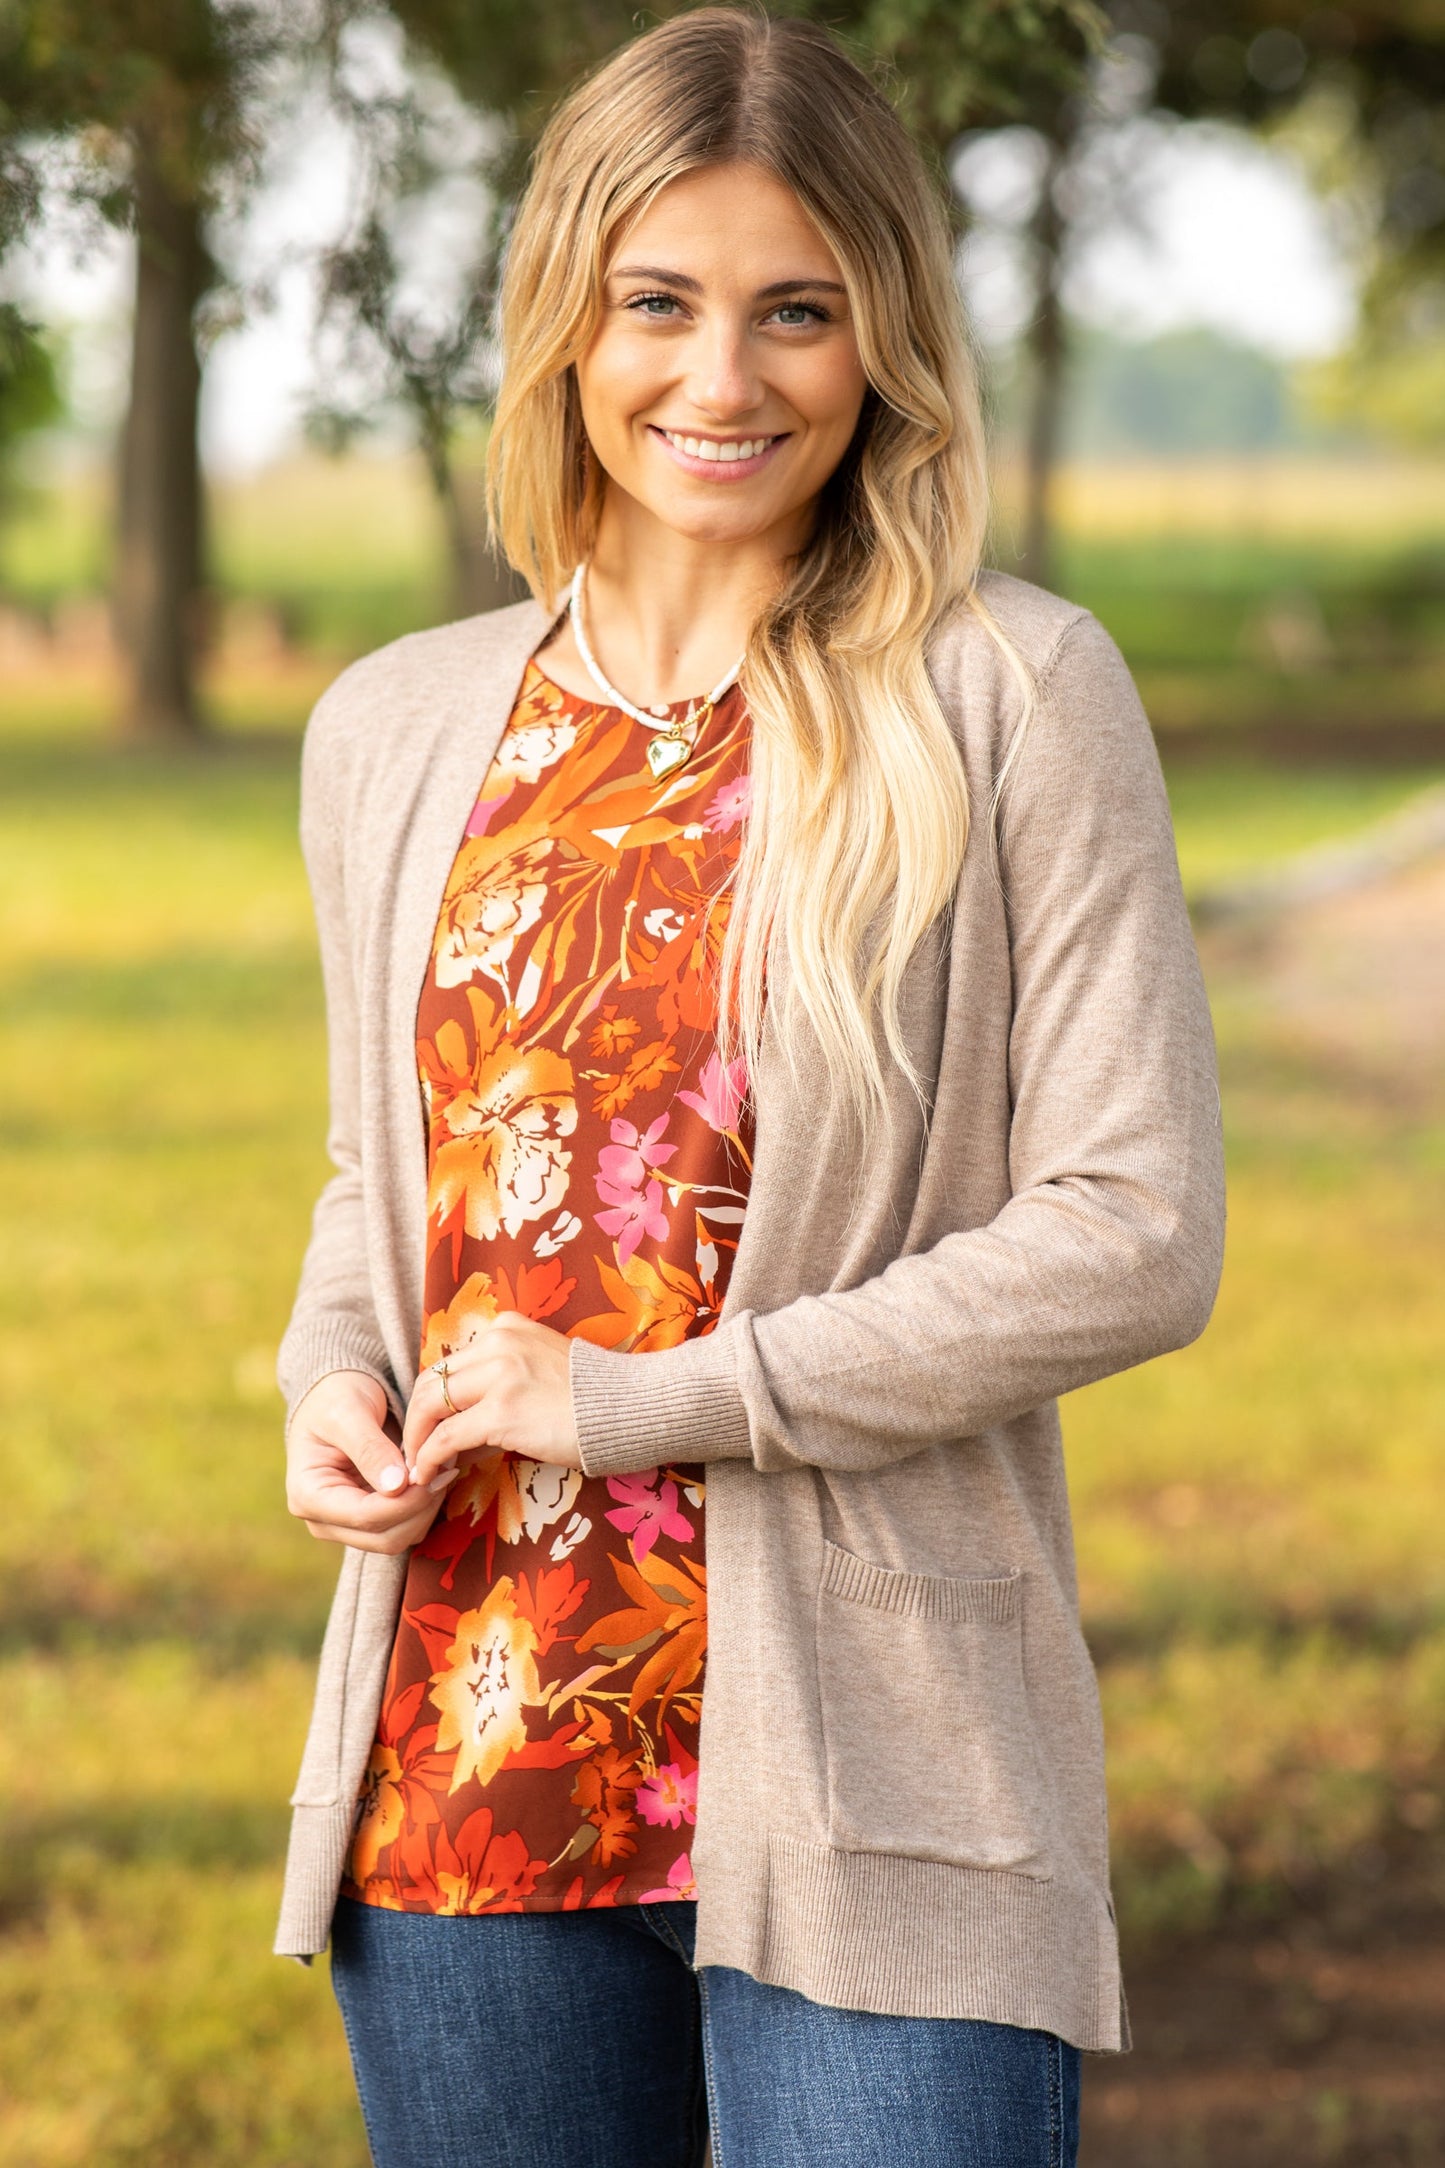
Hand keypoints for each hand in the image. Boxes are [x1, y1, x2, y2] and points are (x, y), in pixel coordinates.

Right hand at [286, 1370, 439, 1553]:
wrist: (333, 1396)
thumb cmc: (335, 1398)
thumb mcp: (349, 1413)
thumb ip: (370, 1449)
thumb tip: (396, 1487)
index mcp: (308, 1495)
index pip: (365, 1517)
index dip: (407, 1501)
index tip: (435, 1472)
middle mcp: (323, 1520)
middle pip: (384, 1538)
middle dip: (421, 1508)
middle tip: (445, 1469)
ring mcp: (345, 1525)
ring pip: (398, 1539)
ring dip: (426, 1509)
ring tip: (442, 1469)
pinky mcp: (367, 1521)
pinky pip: (404, 1528)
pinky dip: (424, 1508)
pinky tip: (432, 1477)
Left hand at [404, 1314, 580, 1490]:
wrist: (630, 1408)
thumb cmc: (594, 1398)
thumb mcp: (541, 1369)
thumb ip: (501, 1385)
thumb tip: (458, 1434)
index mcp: (507, 1328)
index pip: (452, 1364)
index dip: (435, 1400)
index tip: (433, 1429)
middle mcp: (498, 1342)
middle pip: (433, 1381)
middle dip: (417, 1421)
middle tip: (416, 1452)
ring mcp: (499, 1375)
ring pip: (431, 1406)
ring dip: (418, 1441)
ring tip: (420, 1468)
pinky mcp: (502, 1412)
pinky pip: (447, 1437)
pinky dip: (430, 1458)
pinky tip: (429, 1476)